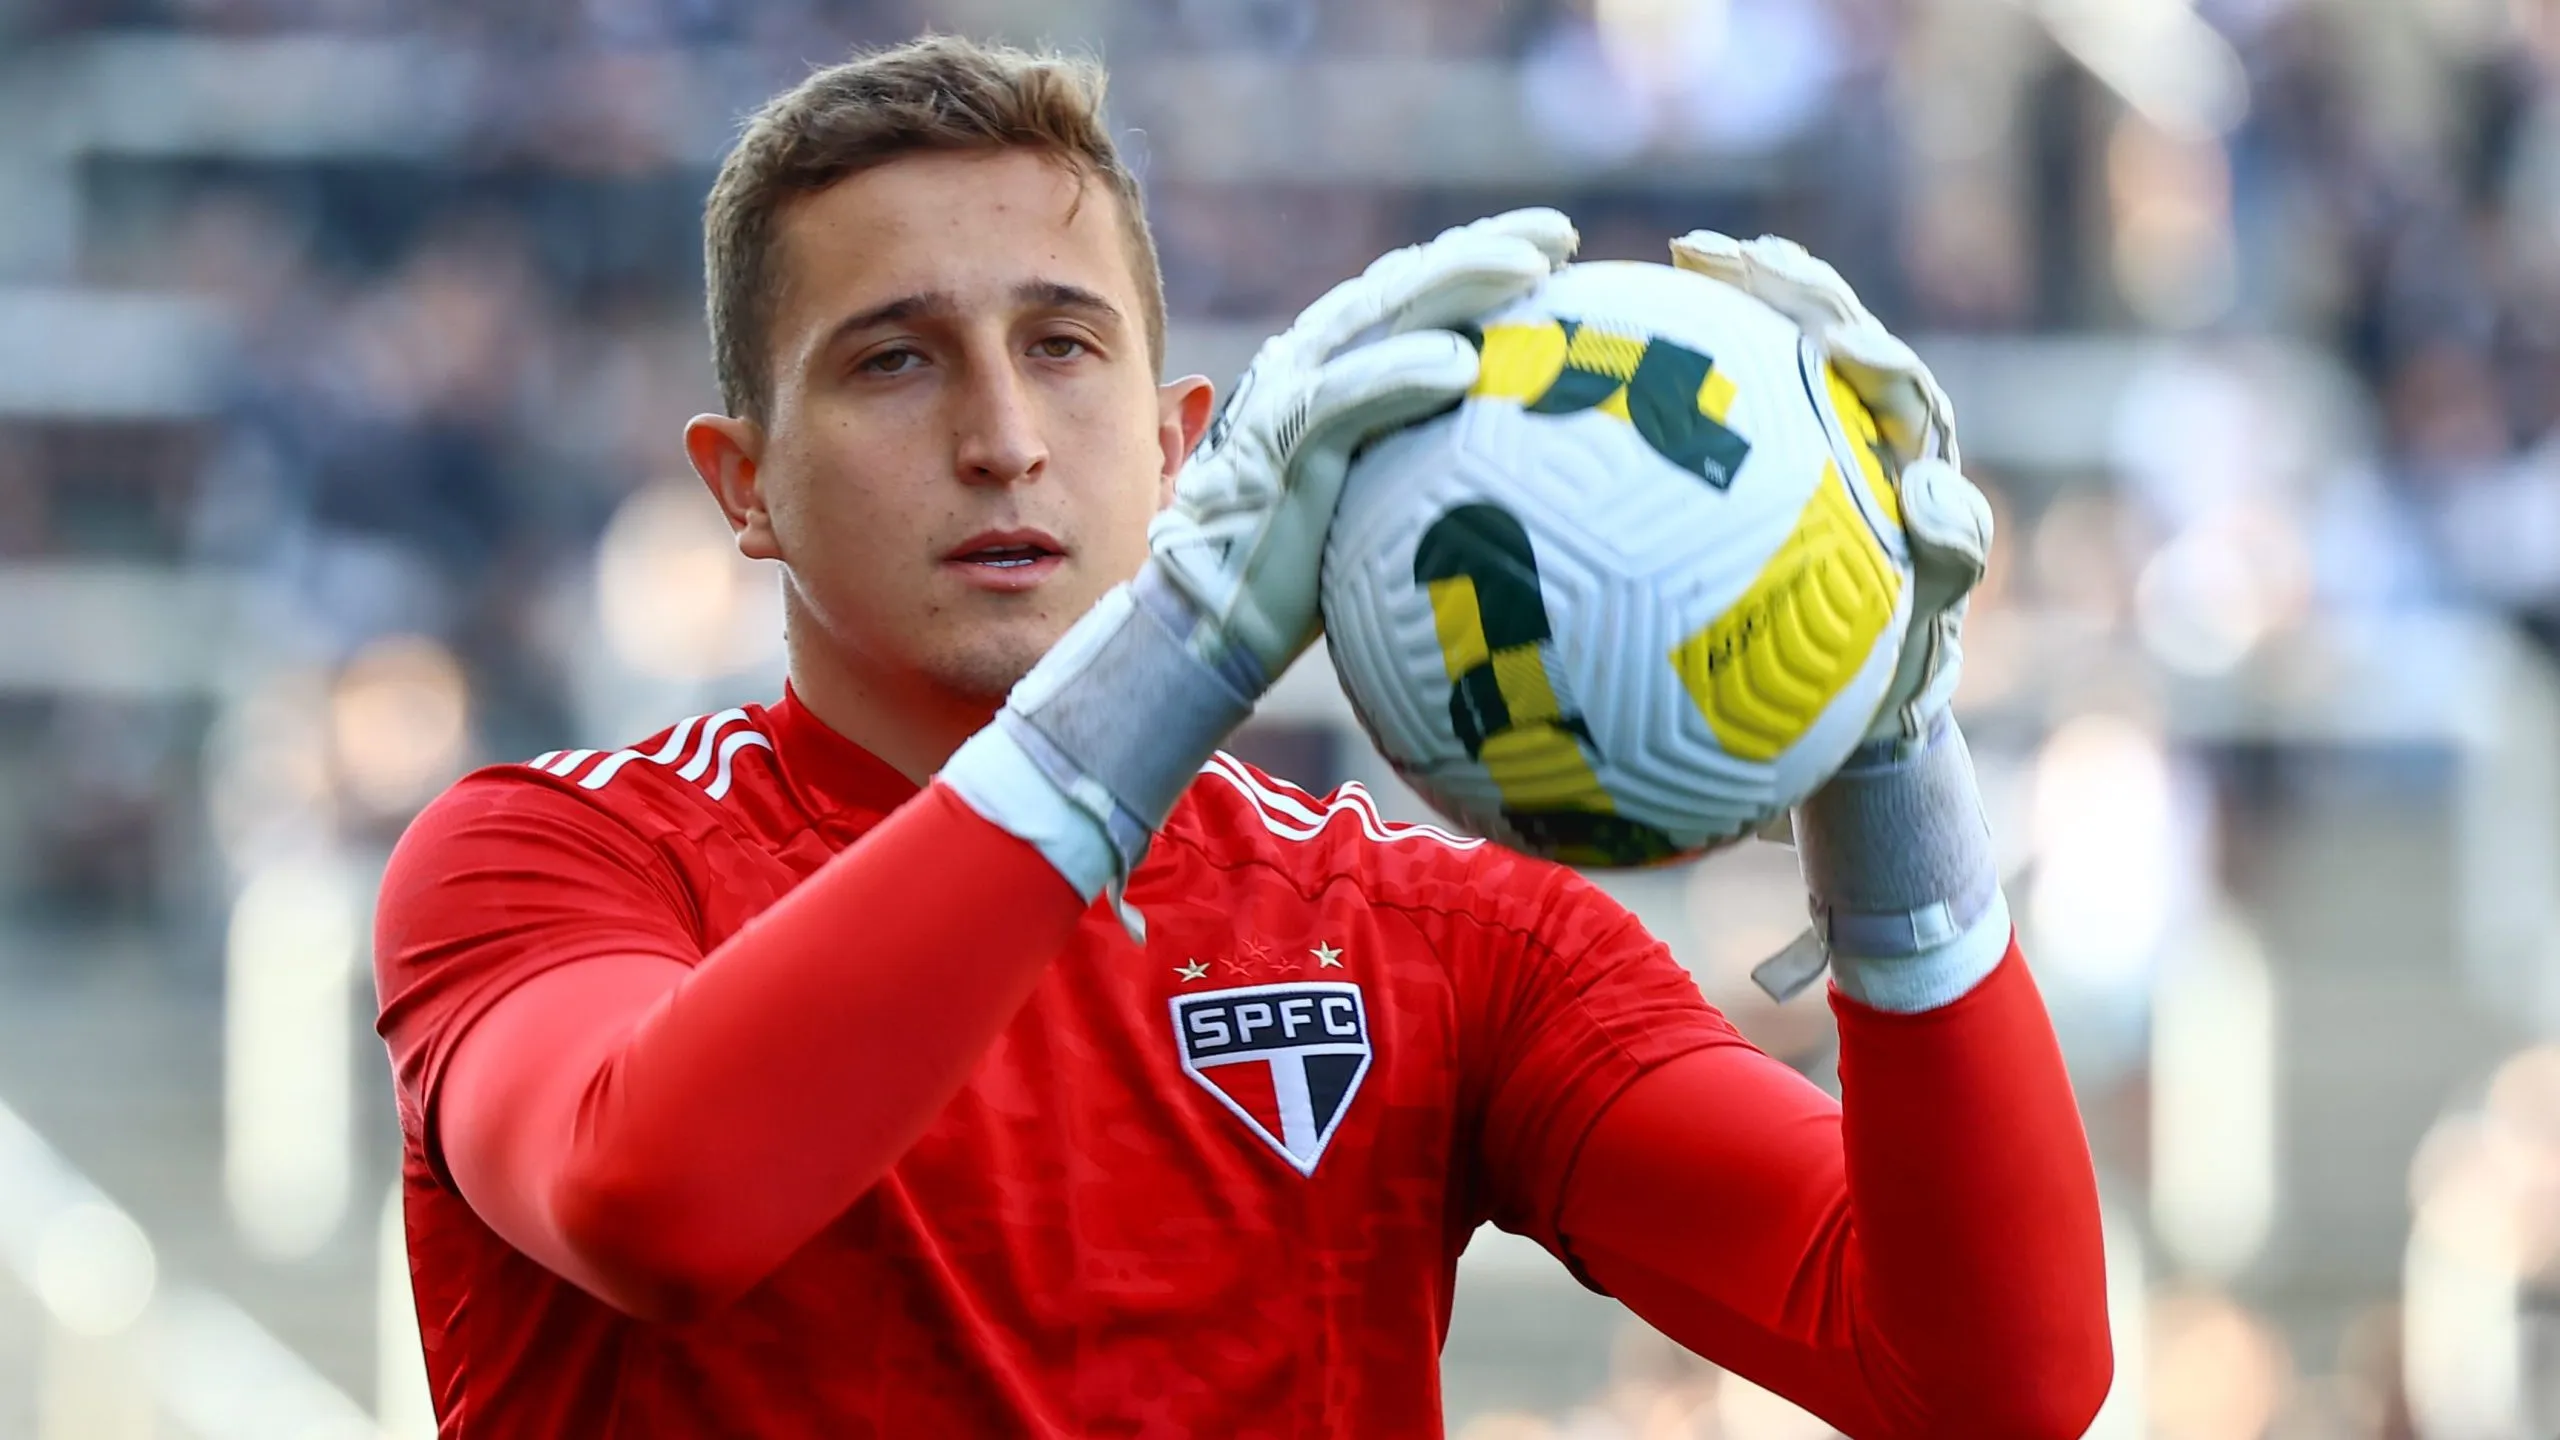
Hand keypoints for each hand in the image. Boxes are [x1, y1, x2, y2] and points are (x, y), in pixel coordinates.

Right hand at [1152, 208, 1580, 683]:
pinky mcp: (1281, 444)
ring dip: (1456, 281)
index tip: (1559, 251)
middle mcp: (1310, 363)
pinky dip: (1402, 373)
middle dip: (1484, 246)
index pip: (1413, 293)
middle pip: (1407, 282)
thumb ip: (1426, 471)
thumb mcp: (1378, 509)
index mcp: (1334, 367)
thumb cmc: (1302, 579)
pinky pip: (1348, 398)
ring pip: (1383, 314)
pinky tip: (1462, 364)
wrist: (1211, 618)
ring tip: (1529, 268)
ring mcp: (1291, 395)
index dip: (1480, 256)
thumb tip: (1523, 484)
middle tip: (1562, 233)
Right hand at [1671, 231, 1989, 750]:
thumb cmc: (1884, 653)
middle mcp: (1860, 417)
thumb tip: (1927, 492)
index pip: (1898, 386)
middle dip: (1789, 287)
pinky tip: (1626, 325)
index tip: (1838, 345)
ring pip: (1774, 338)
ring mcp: (1801, 419)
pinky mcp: (1745, 433)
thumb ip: (1948, 552)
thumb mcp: (1925, 614)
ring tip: (1689, 254)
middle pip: (1831, 329)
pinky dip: (1682, 342)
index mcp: (1911, 449)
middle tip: (1736, 258)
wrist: (1834, 680)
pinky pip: (1714, 377)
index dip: (1873, 357)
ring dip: (1736, 292)